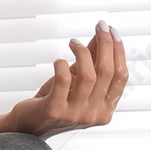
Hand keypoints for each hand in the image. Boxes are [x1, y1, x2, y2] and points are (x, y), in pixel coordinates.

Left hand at [10, 20, 127, 138]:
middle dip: (106, 44)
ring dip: (82, 52)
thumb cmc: (56, 98)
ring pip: (88, 76)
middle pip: (107, 73)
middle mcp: (94, 114)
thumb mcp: (78, 79)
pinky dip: (61, 65)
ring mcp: (75, 114)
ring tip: (73, 42)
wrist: (29, 124)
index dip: (118, 51)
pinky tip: (58, 60)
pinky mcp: (55, 110)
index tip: (112, 30)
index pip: (121, 76)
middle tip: (99, 26)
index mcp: (106, 109)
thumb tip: (104, 33)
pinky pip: (64, 81)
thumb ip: (92, 59)